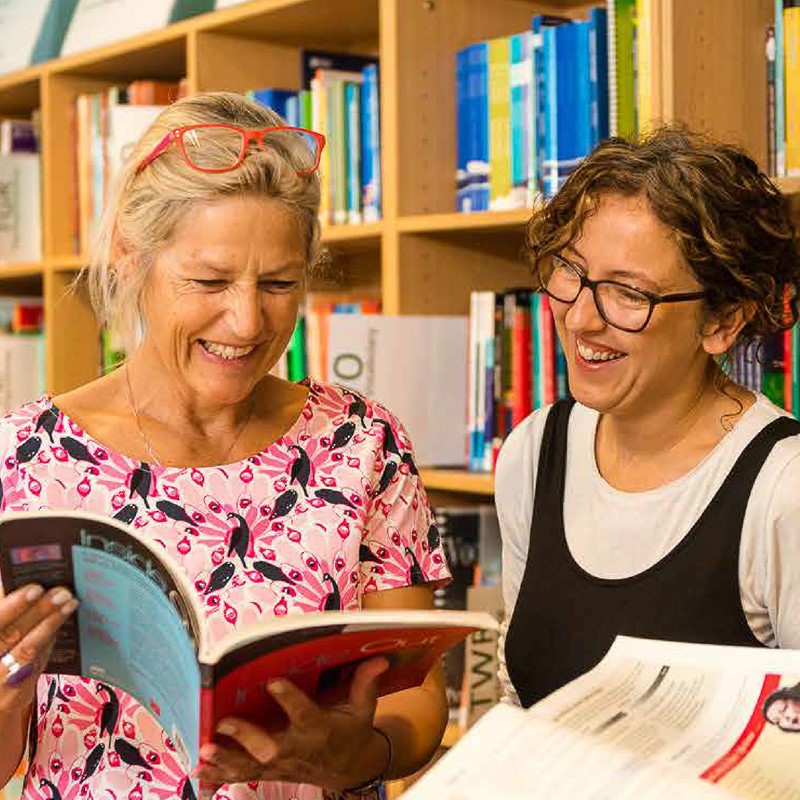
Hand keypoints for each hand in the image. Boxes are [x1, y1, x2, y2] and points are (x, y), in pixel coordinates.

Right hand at [0, 584, 77, 716]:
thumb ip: (6, 614)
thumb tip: (26, 584)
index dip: (12, 605)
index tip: (35, 588)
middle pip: (11, 633)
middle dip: (39, 611)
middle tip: (62, 592)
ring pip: (27, 649)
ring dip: (51, 623)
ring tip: (70, 603)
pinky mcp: (12, 696)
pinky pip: (35, 664)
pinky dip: (50, 641)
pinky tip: (62, 623)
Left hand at [196, 657, 391, 791]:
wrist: (349, 770)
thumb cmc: (352, 731)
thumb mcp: (363, 709)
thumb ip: (365, 684)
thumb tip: (378, 657)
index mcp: (321, 730)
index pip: (305, 714)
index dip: (289, 699)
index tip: (273, 681)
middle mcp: (297, 749)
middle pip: (270, 747)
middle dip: (247, 738)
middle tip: (225, 722)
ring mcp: (280, 765)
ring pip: (250, 766)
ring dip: (225, 760)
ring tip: (203, 751)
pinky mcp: (269, 773)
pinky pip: (242, 775)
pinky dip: (219, 774)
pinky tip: (199, 767)